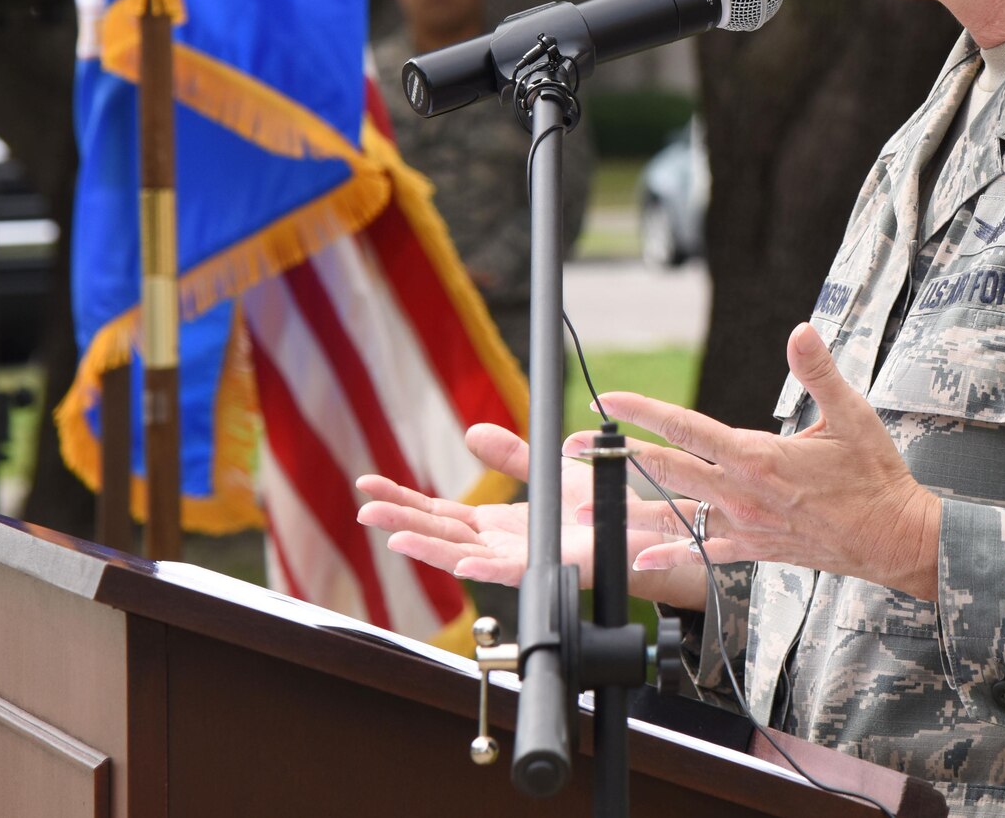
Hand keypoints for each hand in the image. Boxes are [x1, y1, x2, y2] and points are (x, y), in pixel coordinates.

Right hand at [355, 422, 707, 607]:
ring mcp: (518, 560)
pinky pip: (508, 571)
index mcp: (495, 524)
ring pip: (461, 554)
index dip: (403, 498)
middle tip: (362, 505)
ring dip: (424, 545)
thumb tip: (471, 432)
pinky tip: (457, 562)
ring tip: (389, 532)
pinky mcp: (546, 568)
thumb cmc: (599, 510)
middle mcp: (499, 545)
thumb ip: (512, 455)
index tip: (368, 484)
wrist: (642, 532)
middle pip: (438, 532)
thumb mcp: (548, 470)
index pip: (438, 513)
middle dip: (399, 519)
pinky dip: (481, 568)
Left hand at [572, 323, 941, 598]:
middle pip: (665, 470)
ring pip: (674, 515)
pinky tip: (637, 558)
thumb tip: (800, 331)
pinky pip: (703, 552)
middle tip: (570, 448)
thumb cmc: (875, 476)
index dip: (642, 411)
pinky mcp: (754, 550)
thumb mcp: (852, 414)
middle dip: (615, 457)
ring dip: (627, 511)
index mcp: (758, 456)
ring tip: (584, 511)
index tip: (607, 398)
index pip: (686, 427)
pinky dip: (669, 553)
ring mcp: (745, 525)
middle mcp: (742, 493)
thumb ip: (819, 371)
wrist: (895, 539)